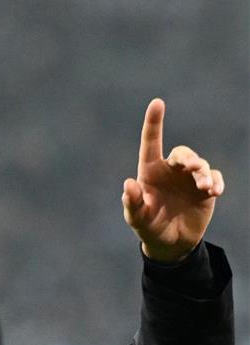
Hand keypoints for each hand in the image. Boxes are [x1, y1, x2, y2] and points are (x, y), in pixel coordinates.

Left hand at [123, 99, 225, 262]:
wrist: (170, 242)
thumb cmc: (148, 227)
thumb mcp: (137, 219)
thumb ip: (132, 203)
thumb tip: (128, 184)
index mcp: (150, 172)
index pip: (151, 143)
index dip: (154, 123)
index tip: (157, 102)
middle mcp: (170, 171)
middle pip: (182, 154)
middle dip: (189, 158)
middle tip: (193, 168)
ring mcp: (189, 179)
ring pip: (200, 165)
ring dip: (204, 174)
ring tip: (205, 188)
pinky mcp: (205, 189)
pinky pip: (214, 177)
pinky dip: (216, 182)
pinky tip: (214, 192)